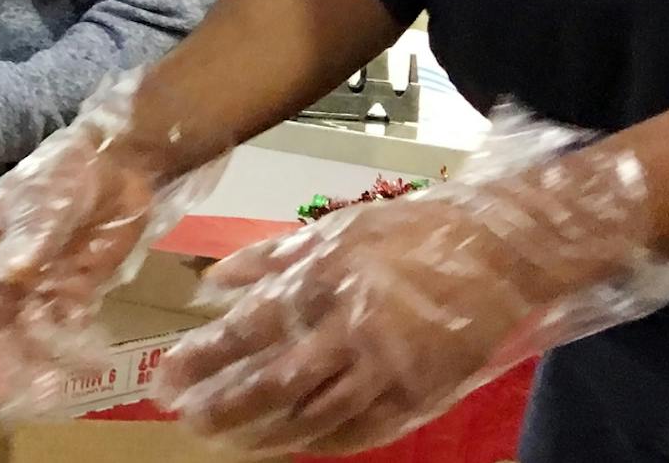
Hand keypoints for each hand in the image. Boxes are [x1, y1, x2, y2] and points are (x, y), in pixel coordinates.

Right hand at [0, 71, 225, 418]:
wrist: (124, 159)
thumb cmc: (72, 167)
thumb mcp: (47, 194)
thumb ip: (29, 234)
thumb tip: (7, 275)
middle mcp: (6, 264)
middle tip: (4, 397)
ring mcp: (40, 279)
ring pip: (28, 330)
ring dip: (36, 361)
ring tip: (53, 392)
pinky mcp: (75, 288)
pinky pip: (67, 325)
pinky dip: (73, 347)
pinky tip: (88, 364)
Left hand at [156, 131, 668, 454]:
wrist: (500, 253)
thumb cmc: (411, 234)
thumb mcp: (333, 229)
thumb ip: (267, 257)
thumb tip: (211, 281)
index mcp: (324, 280)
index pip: (250, 327)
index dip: (206, 356)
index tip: (168, 374)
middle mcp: (351, 329)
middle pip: (276, 381)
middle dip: (225, 403)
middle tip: (186, 417)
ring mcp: (388, 368)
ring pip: (314, 414)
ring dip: (265, 432)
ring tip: (225, 440)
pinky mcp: (420, 395)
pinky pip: (361, 430)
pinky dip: (322, 441)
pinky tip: (291, 447)